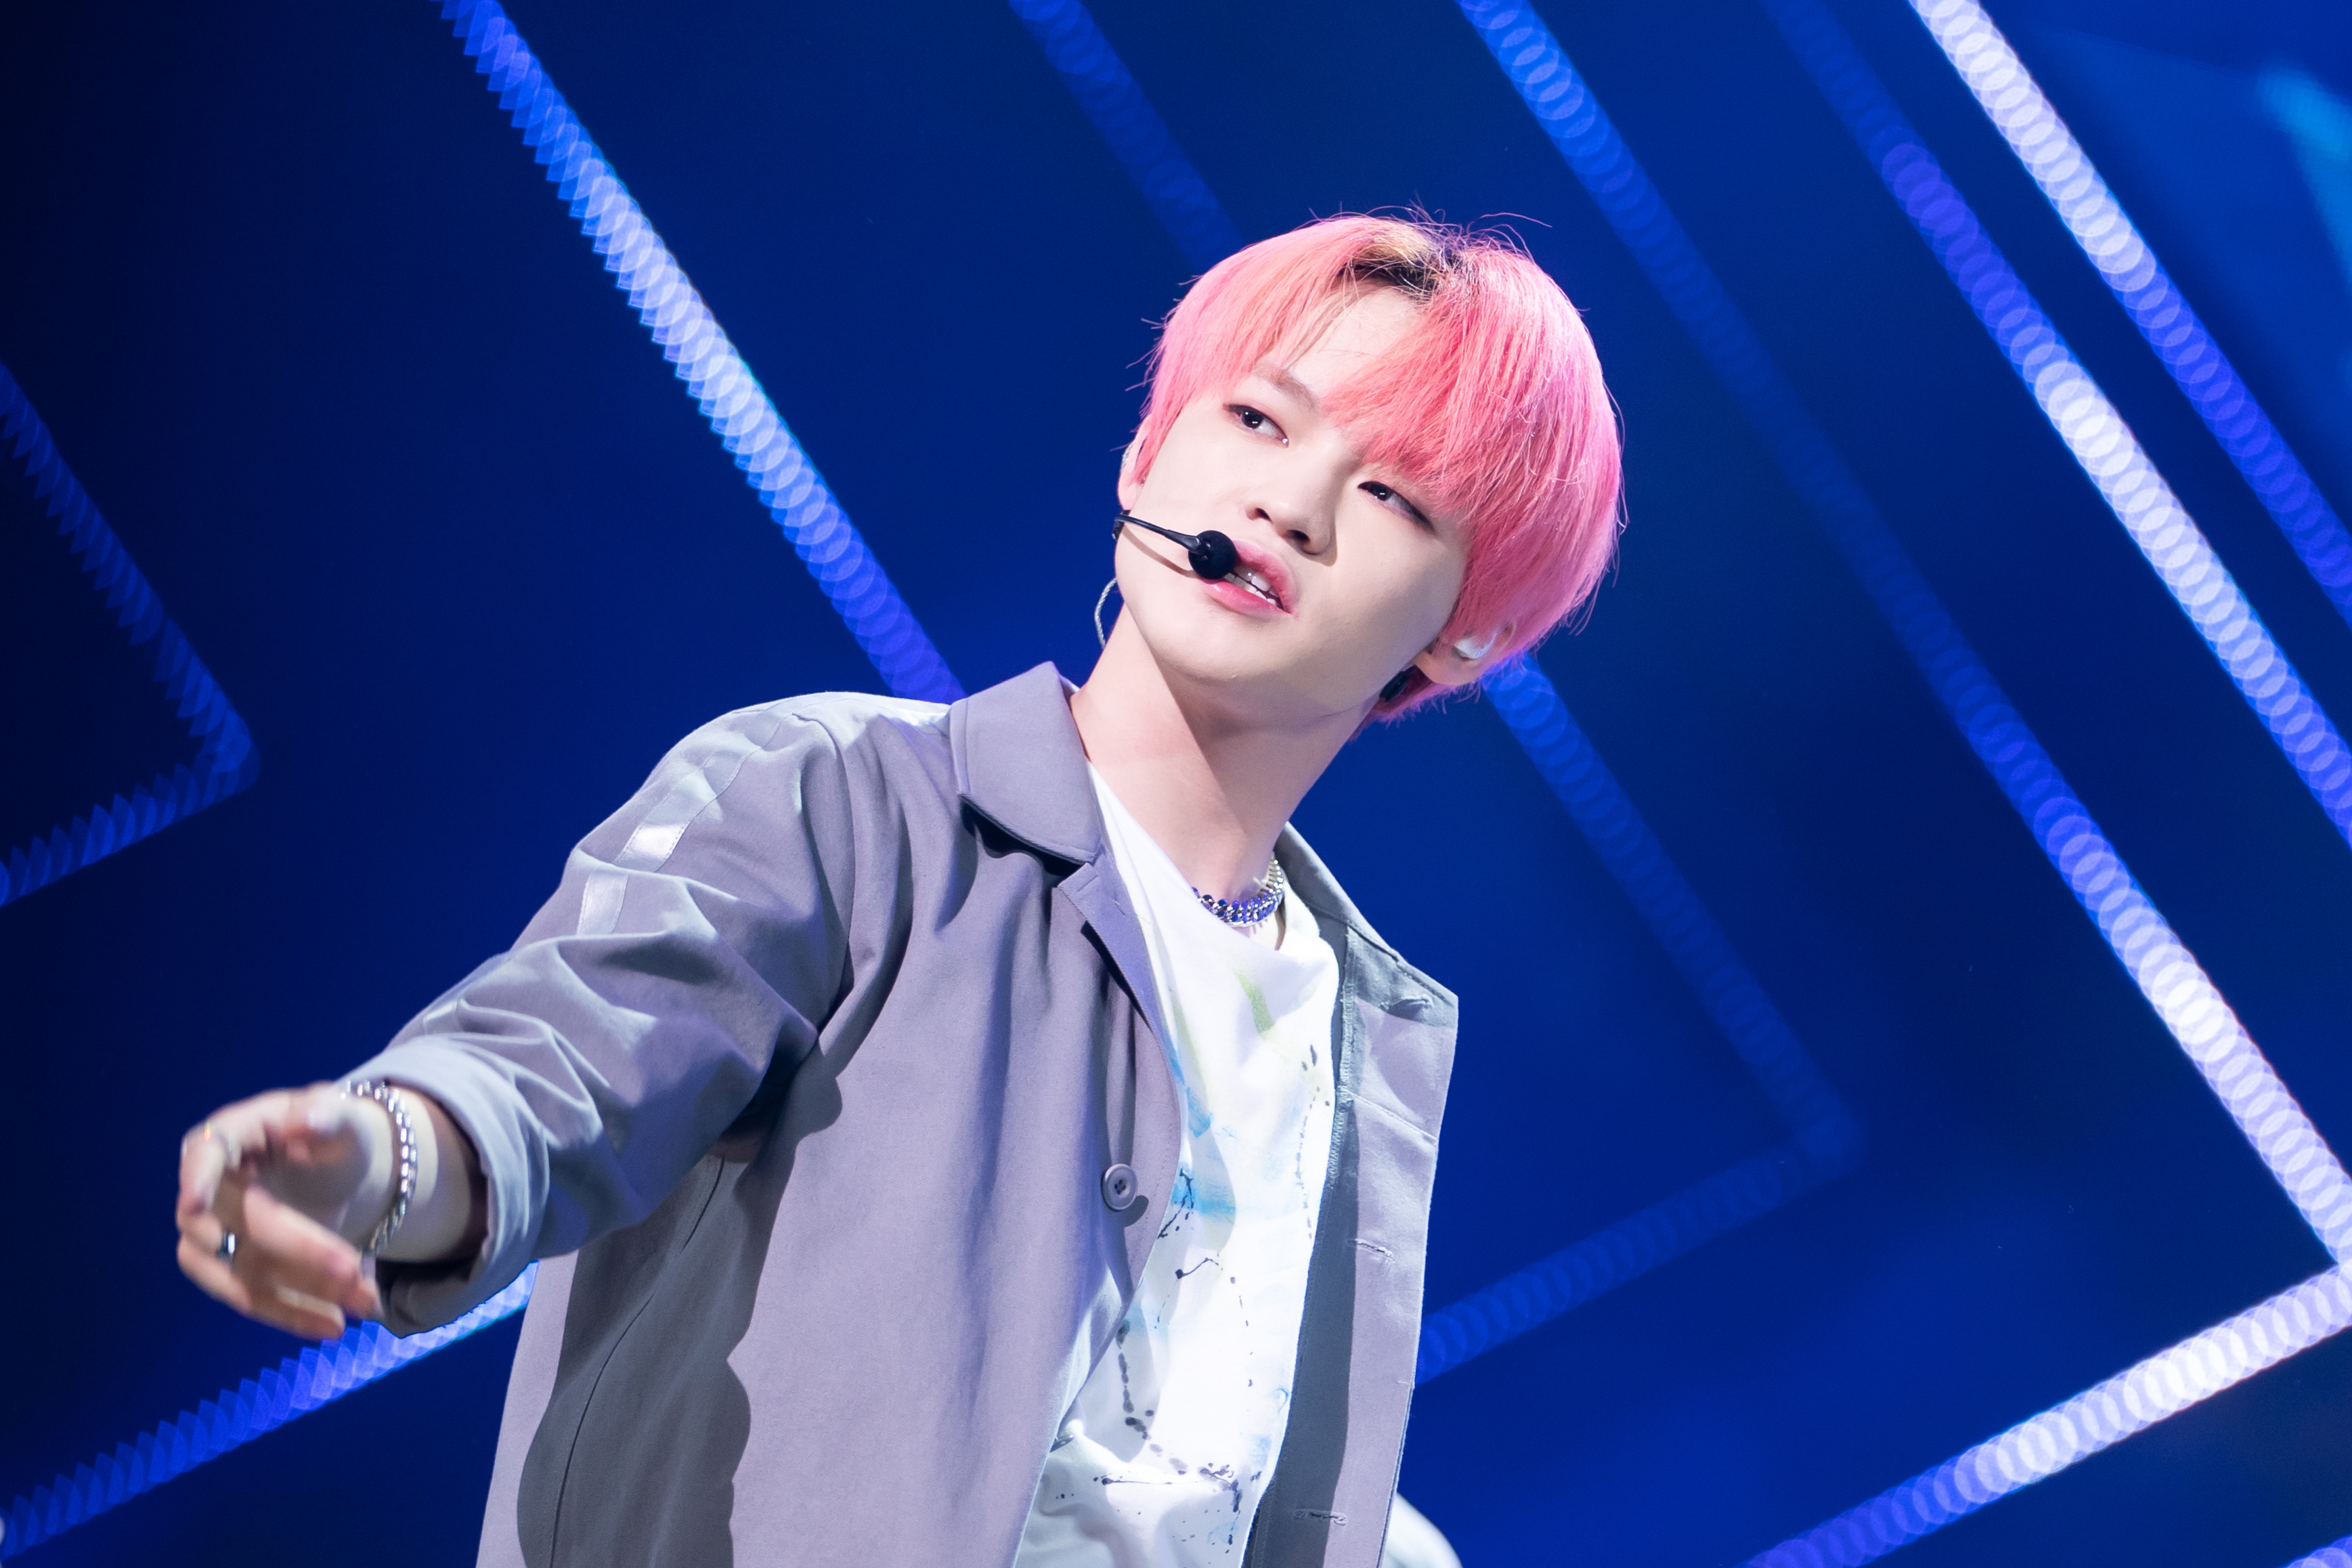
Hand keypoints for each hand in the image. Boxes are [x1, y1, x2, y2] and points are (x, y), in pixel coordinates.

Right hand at [176, 1085, 388, 1338]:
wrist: (340, 1167)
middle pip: (235, 1225)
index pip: (203, 1153)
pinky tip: (332, 1324)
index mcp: (231, 1134)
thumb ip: (328, 1114)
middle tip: (356, 1271)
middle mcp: (209, 1186)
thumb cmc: (333, 1132)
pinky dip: (291, 1313)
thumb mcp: (342, 1117)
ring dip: (298, 1294)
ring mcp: (210, 1232)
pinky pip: (249, 1296)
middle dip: (299, 1251)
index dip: (196, 1178)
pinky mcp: (226, 1269)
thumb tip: (305, 1118)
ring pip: (238, 1272)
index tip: (194, 1203)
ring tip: (361, 1303)